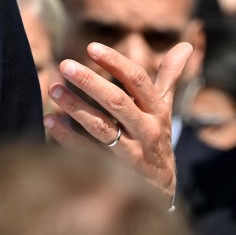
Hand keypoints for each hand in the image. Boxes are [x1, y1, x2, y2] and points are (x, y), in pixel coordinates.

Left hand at [45, 41, 192, 202]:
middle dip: (90, 82)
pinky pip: (87, 152)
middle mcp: (147, 130)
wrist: (161, 190)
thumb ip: (170, 76)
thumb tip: (185, 43)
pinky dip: (67, 136)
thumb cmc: (157, 138)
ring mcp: (131, 153)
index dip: (115, 62)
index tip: (91, 47)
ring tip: (53, 89)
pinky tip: (50, 121)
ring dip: (75, 107)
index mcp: (158, 110)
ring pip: (101, 127)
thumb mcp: (166, 108)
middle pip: (117, 101)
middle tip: (65, 65)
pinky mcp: (114, 172)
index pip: (137, 80)